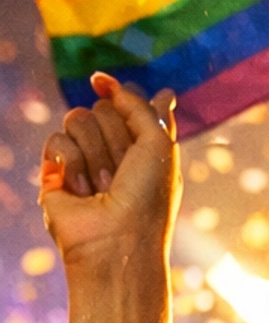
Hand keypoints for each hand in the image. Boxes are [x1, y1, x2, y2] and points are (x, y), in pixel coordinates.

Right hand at [39, 74, 178, 322]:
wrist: (118, 241)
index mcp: (142, 145)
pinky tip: (80, 191)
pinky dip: (72, 165)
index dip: (130, 105)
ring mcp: (83, 160)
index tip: (138, 136)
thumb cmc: (147, 199)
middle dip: (116, 138)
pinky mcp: (55, 172)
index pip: (128, 102)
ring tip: (102, 187)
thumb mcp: (159, 144)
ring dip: (96, 153)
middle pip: (103, 108)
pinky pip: (56, 141)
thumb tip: (107, 80)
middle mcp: (113, 150)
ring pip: (77, 119)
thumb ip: (138, 105)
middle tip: (122, 174)